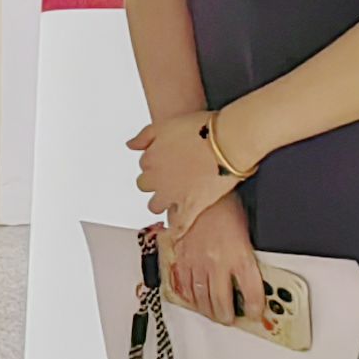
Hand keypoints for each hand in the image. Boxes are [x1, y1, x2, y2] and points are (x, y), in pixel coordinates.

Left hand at [130, 110, 236, 236]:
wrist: (228, 142)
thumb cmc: (202, 129)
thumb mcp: (166, 124)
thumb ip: (144, 136)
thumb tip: (130, 145)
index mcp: (151, 158)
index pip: (144, 165)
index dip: (156, 162)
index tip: (167, 161)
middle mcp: (158, 179)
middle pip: (145, 186)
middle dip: (155, 182)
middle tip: (171, 176)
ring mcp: (174, 195)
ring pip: (155, 206)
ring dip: (161, 203)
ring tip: (174, 198)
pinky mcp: (192, 207)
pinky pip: (179, 225)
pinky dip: (176, 231)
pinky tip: (175, 234)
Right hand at [162, 198, 260, 323]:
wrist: (197, 187)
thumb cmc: (223, 204)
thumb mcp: (245, 229)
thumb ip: (246, 255)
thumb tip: (251, 274)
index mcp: (239, 255)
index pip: (251, 292)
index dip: (254, 308)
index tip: (255, 312)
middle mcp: (218, 262)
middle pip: (222, 302)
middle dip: (228, 316)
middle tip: (231, 318)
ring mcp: (197, 262)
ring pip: (201, 298)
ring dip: (208, 311)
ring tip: (214, 314)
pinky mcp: (182, 258)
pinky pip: (185, 286)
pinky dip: (190, 297)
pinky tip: (195, 299)